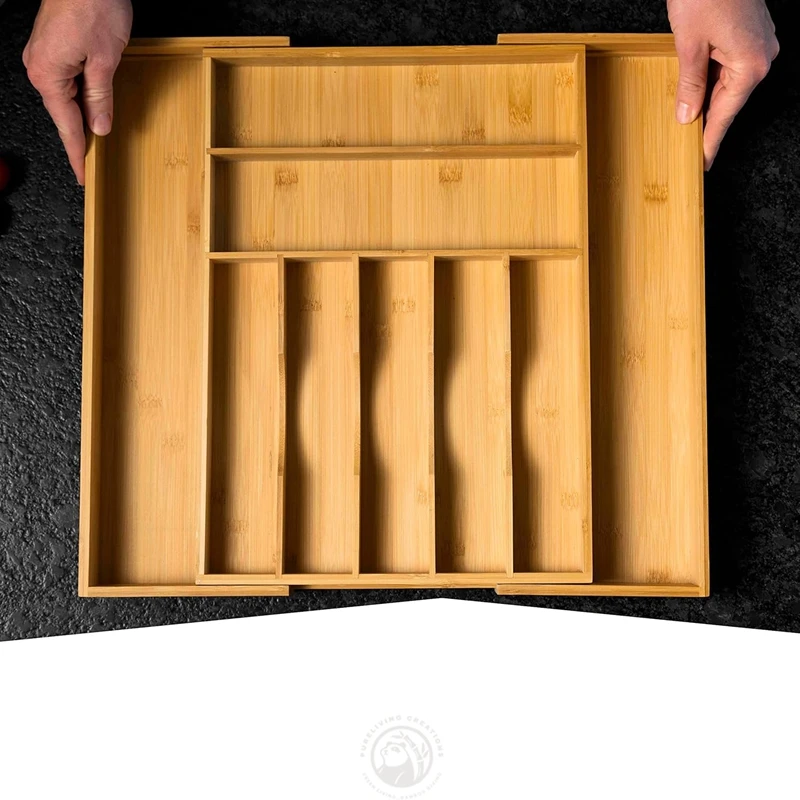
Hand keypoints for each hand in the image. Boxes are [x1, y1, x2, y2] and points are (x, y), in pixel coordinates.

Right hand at [23, 0, 132, 185]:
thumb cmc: (92, 3)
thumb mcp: (106, 59)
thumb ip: (101, 96)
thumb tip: (99, 125)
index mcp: (48, 74)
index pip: (66, 126)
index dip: (77, 154)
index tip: (83, 175)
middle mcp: (39, 66)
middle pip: (64, 113)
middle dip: (79, 138)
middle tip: (92, 165)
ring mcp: (44, 55)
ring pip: (66, 96)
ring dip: (82, 115)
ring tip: (97, 140)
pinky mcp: (53, 46)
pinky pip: (67, 81)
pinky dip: (81, 96)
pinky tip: (93, 107)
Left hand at [668, 0, 778, 169]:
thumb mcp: (689, 44)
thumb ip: (689, 84)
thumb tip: (687, 116)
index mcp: (751, 64)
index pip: (725, 115)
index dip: (710, 142)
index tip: (702, 164)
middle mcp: (762, 54)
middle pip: (729, 101)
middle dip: (708, 124)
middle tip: (690, 151)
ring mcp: (759, 42)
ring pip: (728, 84)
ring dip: (707, 101)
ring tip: (687, 125)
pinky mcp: (750, 32)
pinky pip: (730, 67)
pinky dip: (712, 81)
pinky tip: (695, 92)